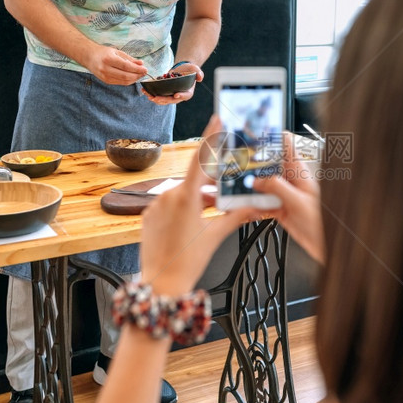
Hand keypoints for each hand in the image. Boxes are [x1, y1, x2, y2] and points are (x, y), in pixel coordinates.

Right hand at [81, 46, 147, 84]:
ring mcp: (105, 76)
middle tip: (144, 72)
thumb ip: (129, 58)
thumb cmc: (103, 52)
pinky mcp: (106, 81)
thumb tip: (141, 63)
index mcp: (108, 59)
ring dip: (134, 79)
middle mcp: (105, 69)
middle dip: (137, 75)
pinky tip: (133, 77)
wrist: (89, 57)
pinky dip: (128, 80)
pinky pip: (120, 83)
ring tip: (140, 74)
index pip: (126, 66)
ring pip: (124, 81)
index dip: (137, 69)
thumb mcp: (117, 51)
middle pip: (125, 75)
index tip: (145, 69)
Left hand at [140, 115, 249, 294]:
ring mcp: (155, 205)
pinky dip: (179, 210)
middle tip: (220, 201)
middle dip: (208, 189)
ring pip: (181, 194)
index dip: (210, 137)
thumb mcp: (215, 235)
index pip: (200, 159)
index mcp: (186, 197)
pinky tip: (186, 227)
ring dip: (194, 201)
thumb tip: (255, 207)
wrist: (162, 283)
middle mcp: (168, 196)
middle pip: (194, 182)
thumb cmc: (187, 261)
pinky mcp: (147, 214)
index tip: (216, 119)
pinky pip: (167, 205)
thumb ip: (236, 216)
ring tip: (203, 222)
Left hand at [143, 62, 202, 105]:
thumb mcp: (195, 70)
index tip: (175, 95)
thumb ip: (199, 73)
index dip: (181, 96)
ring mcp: (171, 96)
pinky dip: (152, 94)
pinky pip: (158, 96)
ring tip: (148, 96)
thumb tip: (200, 77)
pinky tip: (145, 92)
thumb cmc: (190, 70)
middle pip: (171, 100)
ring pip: (163, 100)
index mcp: (188, 92)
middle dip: (163, 100)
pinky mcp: (165, 94)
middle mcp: (179, 96)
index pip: (185, 96)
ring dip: (155, 99)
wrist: (183, 69)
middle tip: (156, 98)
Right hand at [252, 135, 324, 262]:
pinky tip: (248, 205)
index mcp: (300, 173)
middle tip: (240, 162)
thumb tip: (257, 180)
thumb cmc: (319, 222)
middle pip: (271, 166)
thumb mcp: (297, 200)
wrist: (321, 245)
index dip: (274, 137)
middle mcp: (292, 182)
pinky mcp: (279, 209)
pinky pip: (263, 202)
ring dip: (253, 186)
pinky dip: (254, 203)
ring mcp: (285, 195)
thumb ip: (277, 187)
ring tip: (240, 185)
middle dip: (256, 164)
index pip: (287, 148)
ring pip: (264, 185)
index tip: (259, 132)